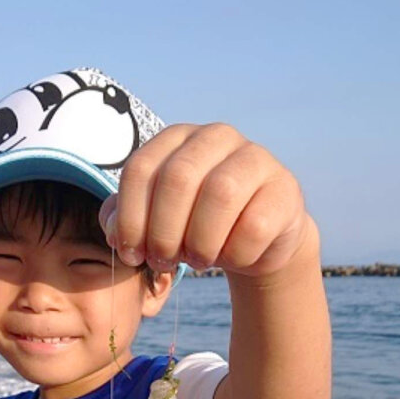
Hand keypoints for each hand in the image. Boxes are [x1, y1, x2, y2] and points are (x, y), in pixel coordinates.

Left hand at [100, 123, 312, 278]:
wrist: (256, 241)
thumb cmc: (196, 227)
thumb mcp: (155, 222)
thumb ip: (125, 220)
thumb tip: (114, 232)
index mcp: (176, 139)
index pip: (140, 169)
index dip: (130, 219)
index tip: (133, 254)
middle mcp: (216, 137)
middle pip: (178, 178)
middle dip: (163, 232)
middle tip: (164, 260)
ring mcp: (255, 158)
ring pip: (220, 194)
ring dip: (200, 242)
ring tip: (197, 261)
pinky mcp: (285, 189)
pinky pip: (255, 224)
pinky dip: (235, 253)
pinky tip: (230, 258)